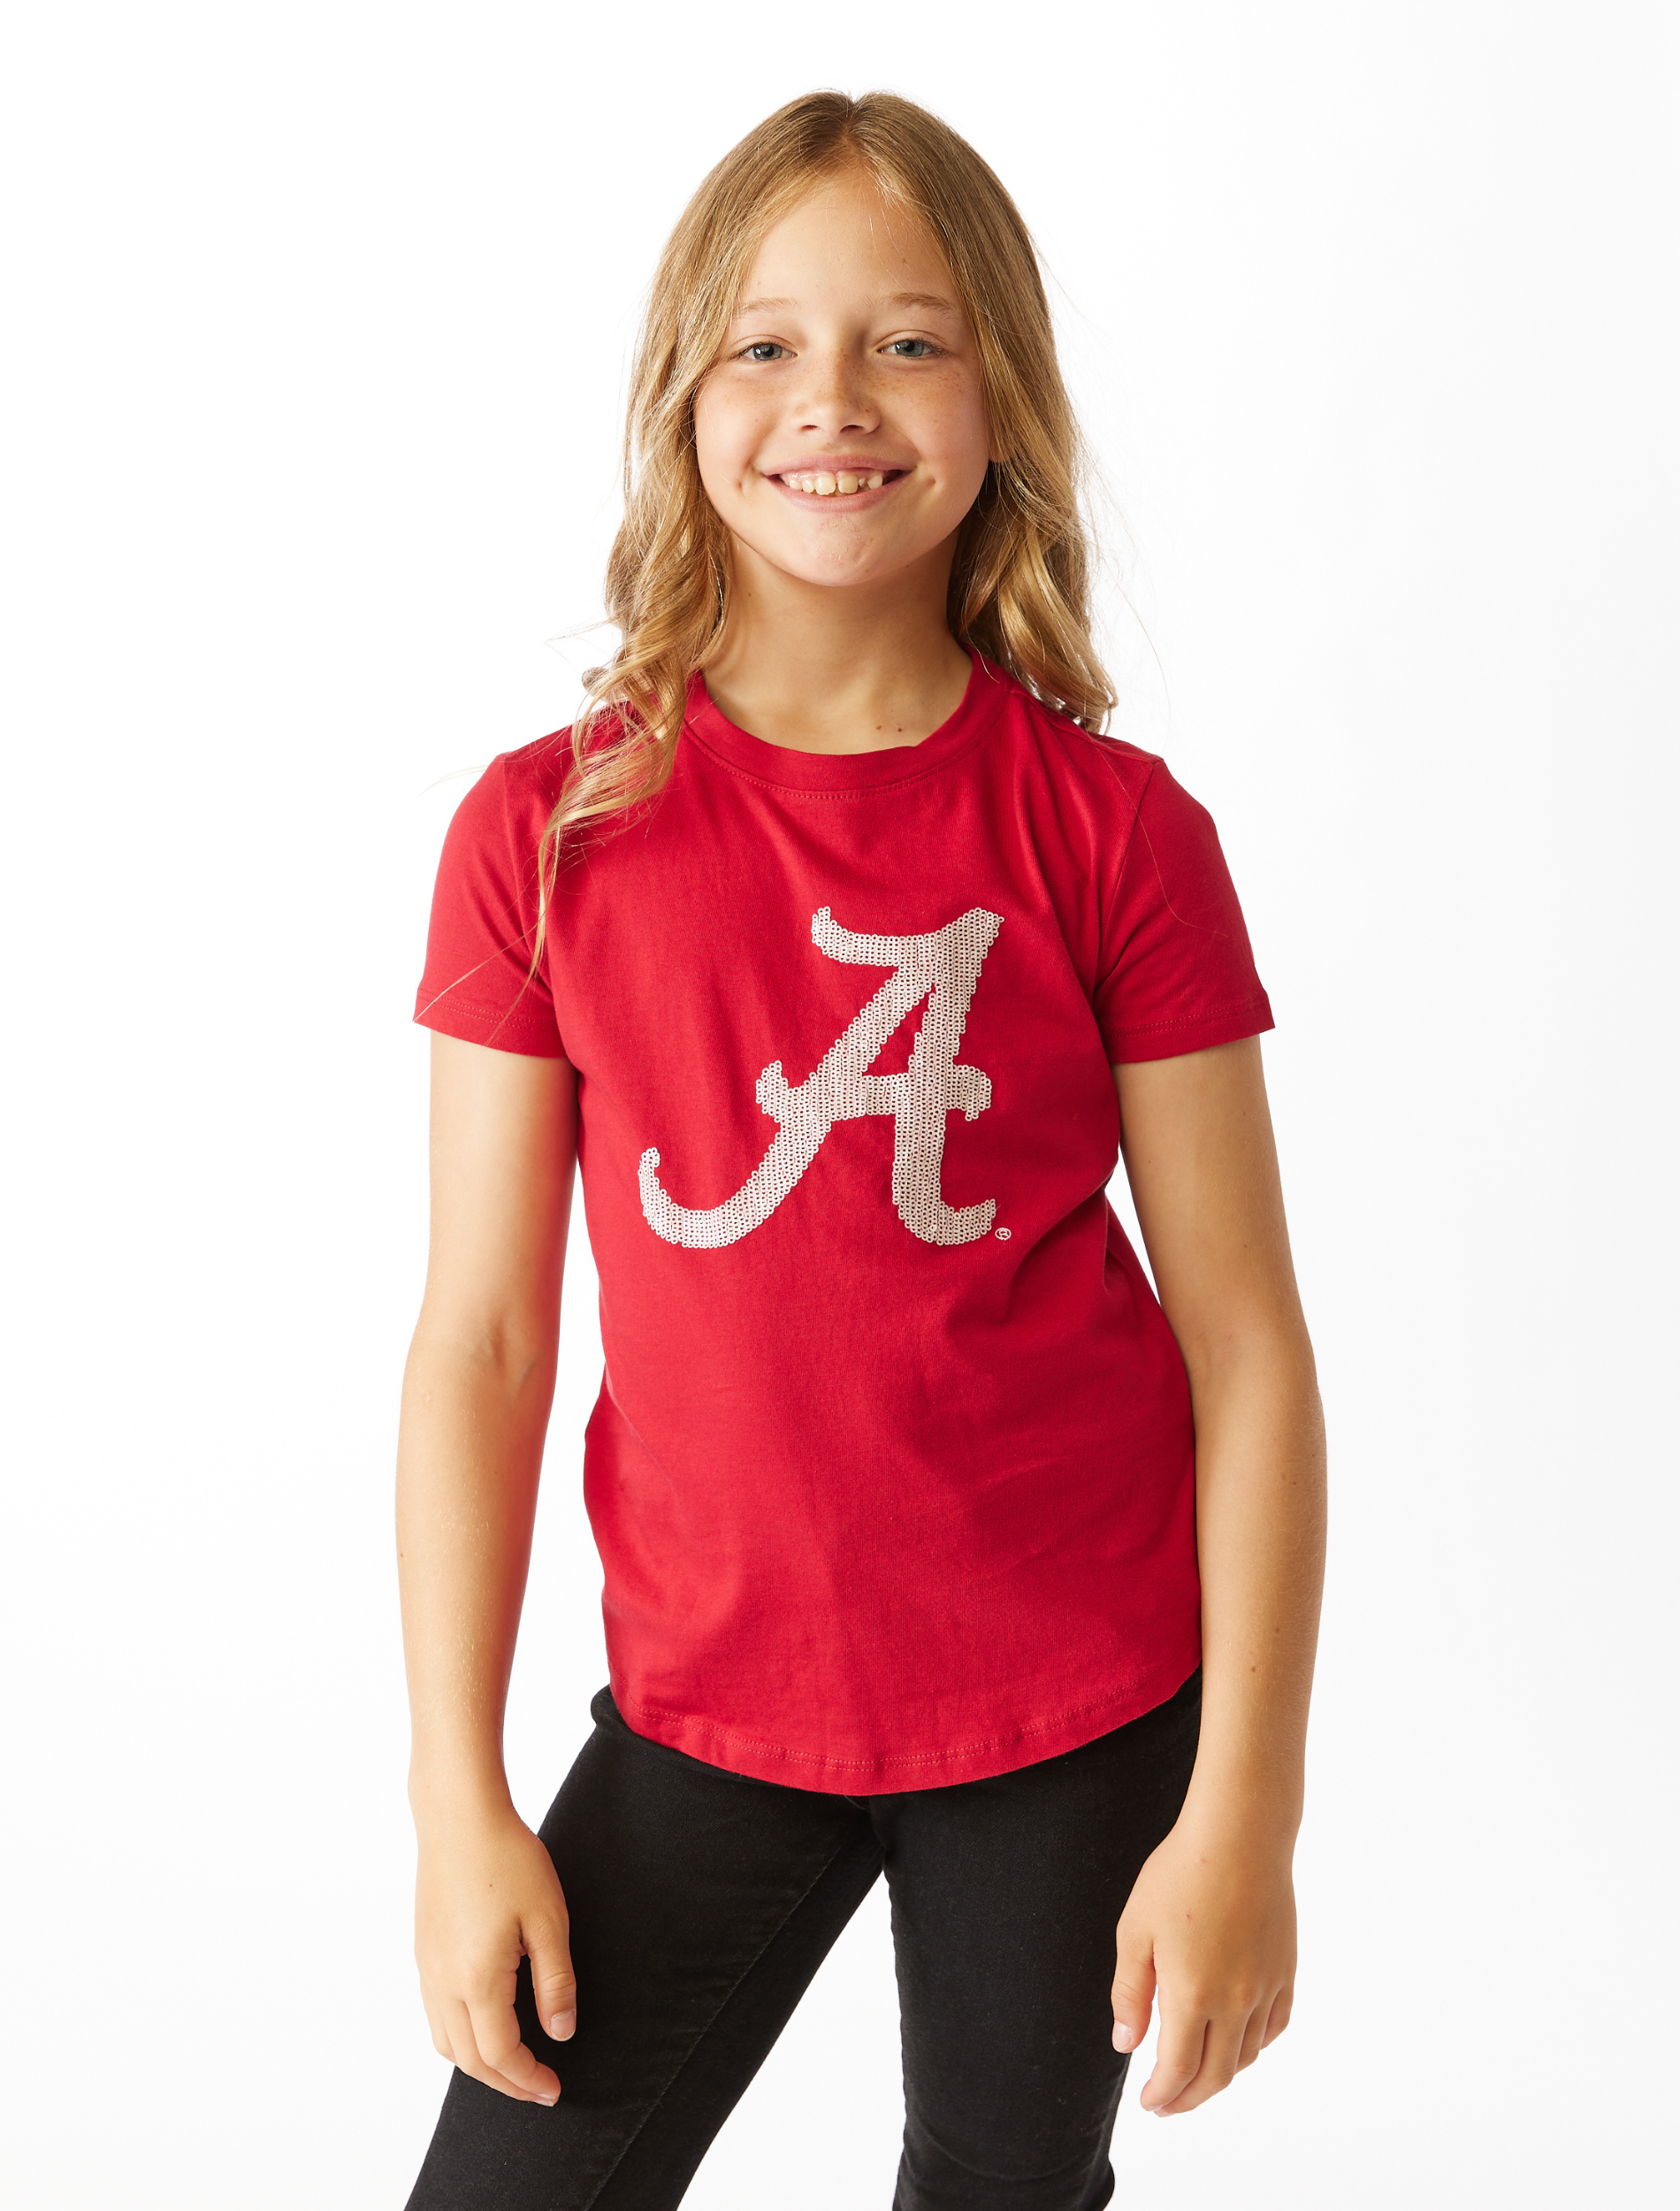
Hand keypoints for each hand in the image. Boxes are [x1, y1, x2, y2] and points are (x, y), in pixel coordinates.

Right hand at [414, 1798, 576, 2103]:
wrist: (460, 1817)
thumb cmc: (508, 1860)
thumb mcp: (547, 1919)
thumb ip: (555, 1982)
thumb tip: (560, 2032)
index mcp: (476, 1980)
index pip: (500, 2055)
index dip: (528, 2079)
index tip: (554, 2089)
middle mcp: (443, 1983)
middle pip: (469, 2060)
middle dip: (505, 2082)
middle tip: (539, 2088)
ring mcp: (427, 1968)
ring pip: (446, 2043)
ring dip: (480, 2064)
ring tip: (514, 2064)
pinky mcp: (424, 1952)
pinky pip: (436, 2015)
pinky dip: (460, 2037)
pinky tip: (485, 2023)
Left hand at [1109, 1813, 1295, 2115]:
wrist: (1240, 1834)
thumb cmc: (1180, 1873)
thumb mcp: (1135, 1930)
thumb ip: (1130, 1993)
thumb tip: (1126, 2045)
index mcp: (1192, 1996)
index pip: (1178, 2070)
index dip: (1163, 2095)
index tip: (1149, 2103)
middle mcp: (1235, 2002)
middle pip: (1216, 2076)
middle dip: (1189, 2099)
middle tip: (1168, 2104)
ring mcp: (1266, 1988)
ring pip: (1247, 2055)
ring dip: (1221, 2075)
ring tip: (1197, 2073)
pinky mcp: (1286, 1970)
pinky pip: (1275, 2026)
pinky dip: (1255, 2045)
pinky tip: (1239, 2040)